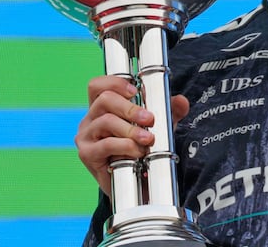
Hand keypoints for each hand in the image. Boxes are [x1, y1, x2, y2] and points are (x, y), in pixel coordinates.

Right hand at [75, 75, 190, 194]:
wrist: (135, 184)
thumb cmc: (141, 148)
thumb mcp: (158, 126)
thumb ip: (170, 111)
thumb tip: (181, 101)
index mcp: (102, 108)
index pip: (98, 86)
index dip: (115, 83)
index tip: (136, 91)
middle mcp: (90, 119)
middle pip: (104, 100)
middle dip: (130, 107)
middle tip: (150, 119)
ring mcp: (86, 136)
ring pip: (106, 121)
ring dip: (131, 129)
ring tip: (148, 139)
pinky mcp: (87, 154)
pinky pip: (106, 144)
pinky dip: (125, 146)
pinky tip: (138, 152)